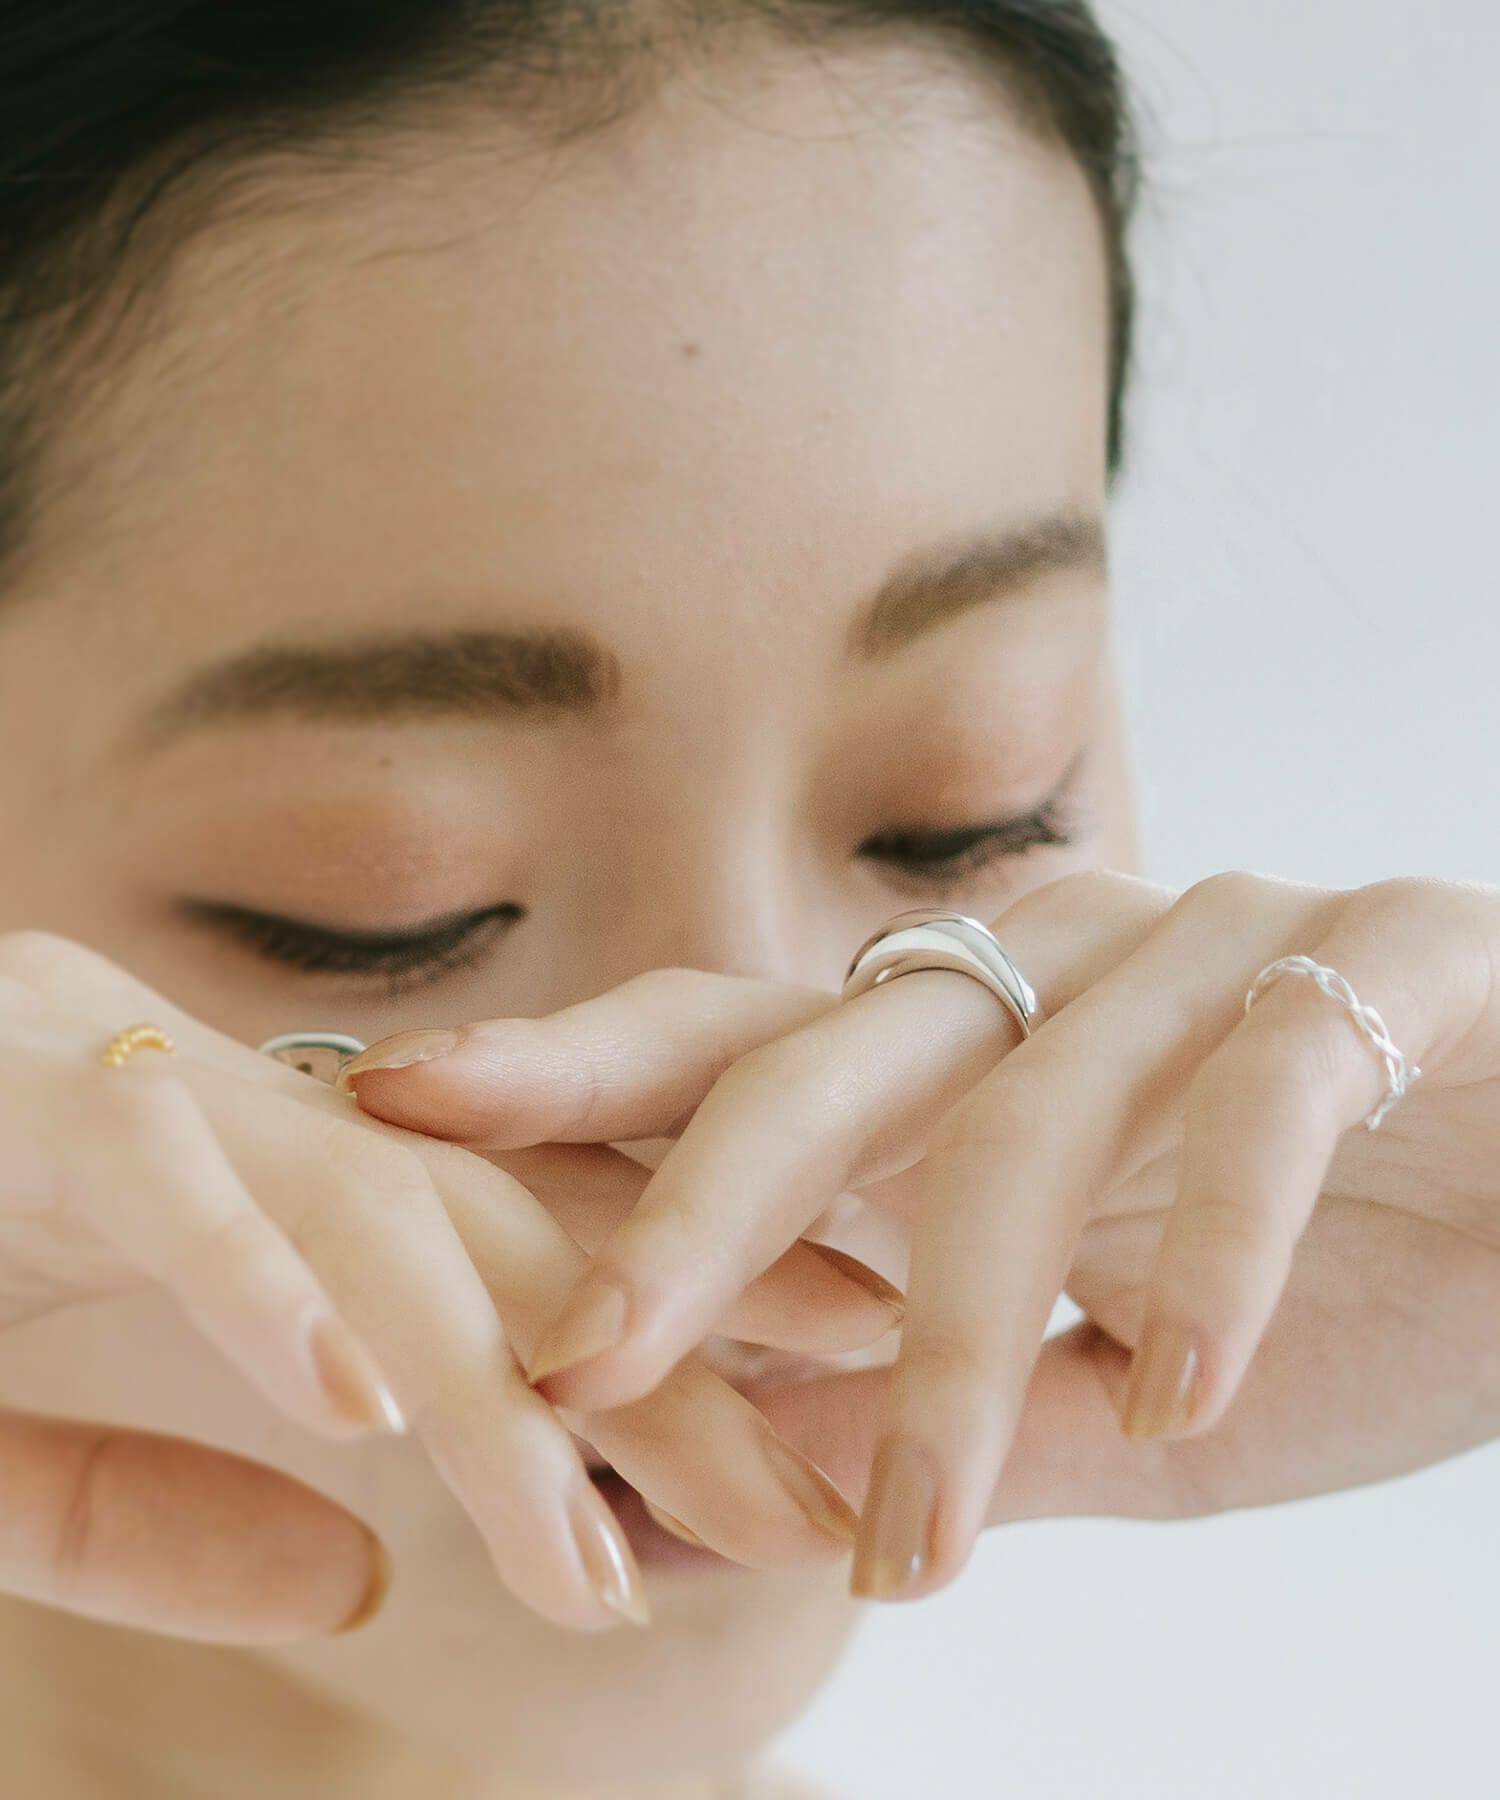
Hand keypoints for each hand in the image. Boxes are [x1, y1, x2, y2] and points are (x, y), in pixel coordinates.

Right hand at [0, 934, 893, 1643]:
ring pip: (370, 1220)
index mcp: (272, 1169)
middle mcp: (239, 1106)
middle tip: (815, 1504)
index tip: (818, 1432)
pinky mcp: (9, 1086)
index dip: (679, 1332)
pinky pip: (157, 1178)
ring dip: (496, 1387)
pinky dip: (254, 1287)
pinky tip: (365, 1404)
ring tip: (609, 1552)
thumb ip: (167, 1507)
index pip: (518, 1248)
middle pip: (502, 1238)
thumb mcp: (8, 1445)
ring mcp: (131, 1081)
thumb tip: (356, 1593)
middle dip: (665, 1369)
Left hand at [344, 871, 1499, 1599]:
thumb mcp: (1088, 1404)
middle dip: (694, 1209)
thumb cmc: (1334, 1288)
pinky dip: (1212, 1243)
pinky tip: (1178, 1382)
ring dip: (964, 1337)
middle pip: (832, 1052)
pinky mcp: (1389, 959)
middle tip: (578, 1367)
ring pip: (1035, 1114)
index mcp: (973, 1044)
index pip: (735, 1034)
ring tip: (913, 1541)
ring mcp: (1219, 946)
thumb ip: (905, 1434)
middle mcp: (1063, 963)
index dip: (567, 1066)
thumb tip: (672, 1506)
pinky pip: (1265, 1089)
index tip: (391, 1110)